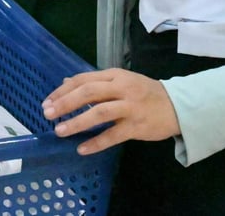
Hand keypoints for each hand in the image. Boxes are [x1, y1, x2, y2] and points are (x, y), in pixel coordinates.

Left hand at [41, 69, 179, 154]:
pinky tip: (82, 149)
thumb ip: (95, 83)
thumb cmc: (144, 93)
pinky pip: (113, 135)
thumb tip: (66, 83)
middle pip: (88, 93)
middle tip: (47, 113)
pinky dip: (96, 142)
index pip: (83, 79)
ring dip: (77, 122)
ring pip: (99, 113)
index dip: (63, 90)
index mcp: (115, 76)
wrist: (178, 106)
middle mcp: (121, 88)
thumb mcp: (120, 81)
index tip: (47, 101)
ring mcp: (130, 107)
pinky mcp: (136, 126)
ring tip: (59, 131)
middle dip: (65, 103)